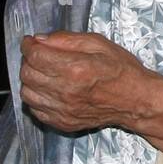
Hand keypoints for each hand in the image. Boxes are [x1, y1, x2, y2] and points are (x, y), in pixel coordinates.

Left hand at [19, 32, 160, 134]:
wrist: (135, 100)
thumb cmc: (120, 68)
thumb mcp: (98, 43)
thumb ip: (67, 39)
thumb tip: (40, 39)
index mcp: (75, 68)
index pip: (35, 56)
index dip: (28, 45)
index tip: (29, 41)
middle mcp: (66, 92)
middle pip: (27, 75)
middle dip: (28, 60)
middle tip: (38, 54)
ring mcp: (63, 111)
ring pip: (27, 94)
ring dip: (30, 80)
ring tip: (43, 72)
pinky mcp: (62, 123)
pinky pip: (36, 110)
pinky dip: (36, 97)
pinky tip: (48, 89)